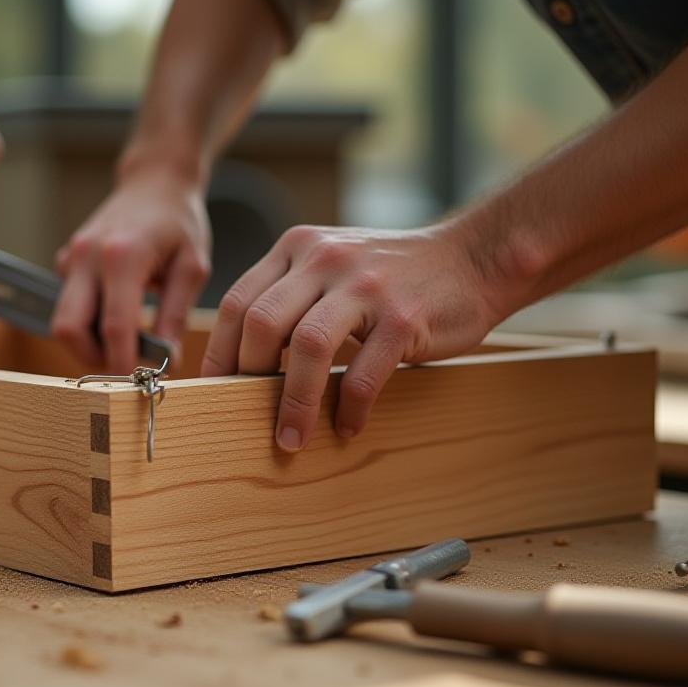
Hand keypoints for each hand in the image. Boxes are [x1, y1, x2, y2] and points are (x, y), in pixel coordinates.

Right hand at [51, 169, 211, 371]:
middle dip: (92, 357)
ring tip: (125, 341)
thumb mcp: (192, 267)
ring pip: (62, 319)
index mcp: (123, 256)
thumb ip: (175, 314)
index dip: (123, 361)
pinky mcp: (66, 260)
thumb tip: (166, 360)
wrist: (154, 181)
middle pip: (69, 328)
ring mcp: (71, 257)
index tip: (139, 381)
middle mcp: (87, 256)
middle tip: (124, 365)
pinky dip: (87, 318)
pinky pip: (68, 302)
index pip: (114, 326)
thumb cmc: (179, 221)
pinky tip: (117, 311)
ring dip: (88, 341)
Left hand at [202, 225, 501, 450]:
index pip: (238, 302)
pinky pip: (363, 373)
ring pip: (306, 347)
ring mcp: (366, 286)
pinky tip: (347, 427)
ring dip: (294, 403)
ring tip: (291, 439)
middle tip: (244, 418)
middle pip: (262, 323)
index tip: (212, 392)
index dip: (220, 354)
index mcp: (298, 247)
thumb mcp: (333, 266)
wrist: (475, 257)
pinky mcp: (404, 317)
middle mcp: (325, 259)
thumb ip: (292, 296)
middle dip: (247, 378)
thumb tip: (245, 364)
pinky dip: (349, 407)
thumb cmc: (395, 275)